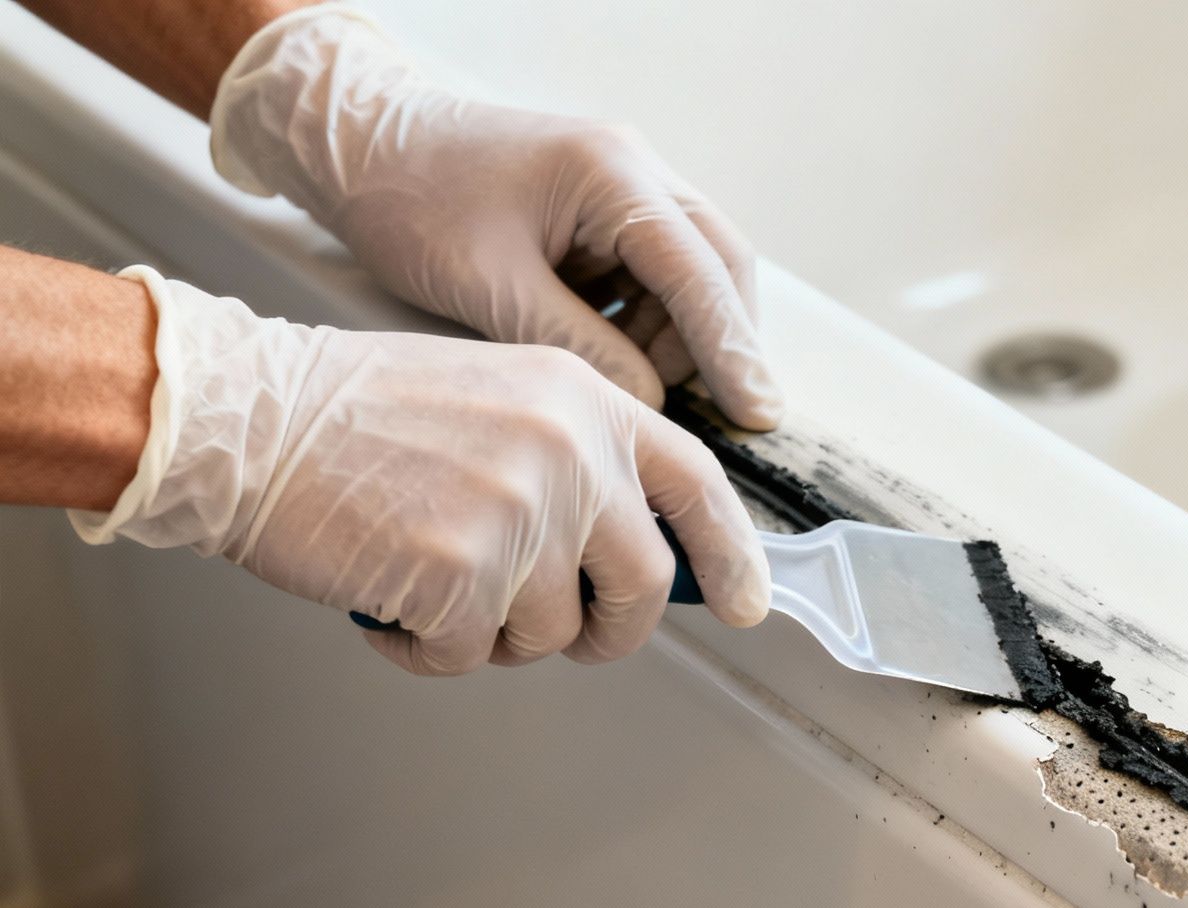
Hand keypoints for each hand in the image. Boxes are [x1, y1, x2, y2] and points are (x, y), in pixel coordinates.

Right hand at [73, 269, 770, 674]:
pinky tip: (382, 595)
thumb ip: (579, 460)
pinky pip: (468, 657)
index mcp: (585, 401)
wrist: (247, 414)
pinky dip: (421, 647)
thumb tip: (630, 551)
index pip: (697, 485)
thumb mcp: (500, 397)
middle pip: (641, 585)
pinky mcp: (463, 573)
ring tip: (424, 572)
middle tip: (550, 628)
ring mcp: (521, 513)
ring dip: (487, 631)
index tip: (749, 603)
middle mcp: (570, 451)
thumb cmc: (356, 413)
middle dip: (602, 627)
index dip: (732, 554)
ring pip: (549, 633)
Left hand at [209, 5, 778, 425]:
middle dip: (721, 342)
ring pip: (691, 276)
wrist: (357, 144)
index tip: (757, 410)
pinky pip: (652, 276)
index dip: (732, 347)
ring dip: (677, 337)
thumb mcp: (491, 286)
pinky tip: (611, 356)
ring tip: (633, 383)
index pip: (698, 270)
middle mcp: (634, 171)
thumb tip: (648, 403)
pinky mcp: (603, 212)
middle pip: (718, 265)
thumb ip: (578, 346)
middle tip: (720, 411)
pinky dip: (645, 324)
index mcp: (610, 173)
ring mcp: (623, 188)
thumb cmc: (409, 198)